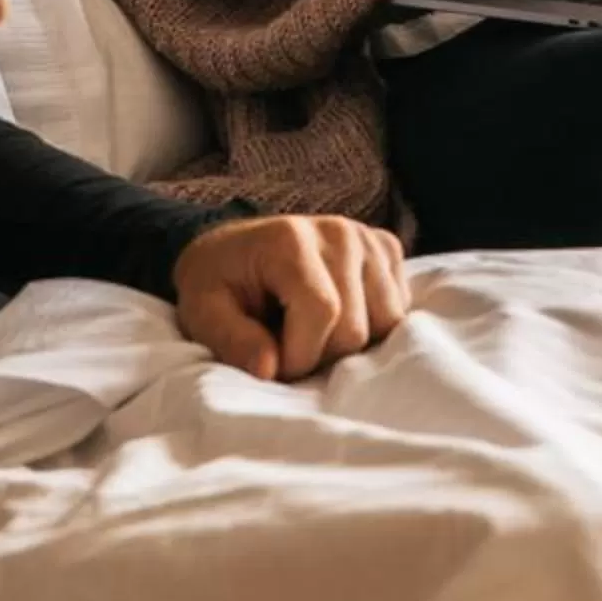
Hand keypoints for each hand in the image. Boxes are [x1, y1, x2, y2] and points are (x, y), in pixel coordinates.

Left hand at [172, 214, 409, 381]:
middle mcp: (338, 231)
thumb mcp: (202, 312)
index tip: (273, 365)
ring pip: (387, 323)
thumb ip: (232, 340)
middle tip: (288, 347)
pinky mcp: (386, 249)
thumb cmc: (217, 285)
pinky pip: (399, 309)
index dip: (301, 356)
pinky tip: (340, 316)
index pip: (323, 311)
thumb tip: (269, 370)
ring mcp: (368, 238)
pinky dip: (372, 327)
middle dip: (321, 356)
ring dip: (350, 346)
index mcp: (291, 239)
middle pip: (355, 326)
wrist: (236, 251)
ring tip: (312, 333)